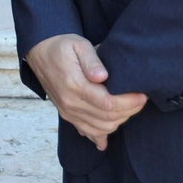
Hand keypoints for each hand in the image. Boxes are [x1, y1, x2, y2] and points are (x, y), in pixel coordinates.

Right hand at [25, 34, 147, 150]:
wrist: (40, 53)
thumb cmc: (62, 47)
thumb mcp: (78, 44)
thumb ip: (92, 60)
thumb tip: (102, 76)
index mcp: (74, 85)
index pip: (108, 103)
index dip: (129, 102)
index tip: (142, 95)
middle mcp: (70, 103)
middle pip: (107, 118)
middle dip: (129, 111)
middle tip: (141, 100)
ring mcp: (68, 111)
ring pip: (100, 128)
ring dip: (119, 121)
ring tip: (130, 108)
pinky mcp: (67, 115)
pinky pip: (87, 131)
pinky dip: (100, 136)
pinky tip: (107, 138)